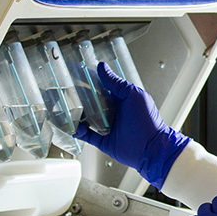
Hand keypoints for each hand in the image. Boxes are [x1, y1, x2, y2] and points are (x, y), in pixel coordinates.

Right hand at [73, 62, 189, 188]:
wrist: (151, 148)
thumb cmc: (148, 120)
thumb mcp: (133, 95)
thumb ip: (116, 83)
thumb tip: (102, 67)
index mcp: (121, 99)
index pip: (102, 87)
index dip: (89, 81)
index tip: (76, 73)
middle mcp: (114, 112)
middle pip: (92, 103)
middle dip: (79, 98)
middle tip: (64, 91)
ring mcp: (108, 127)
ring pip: (87, 118)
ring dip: (77, 114)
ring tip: (65, 108)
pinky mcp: (104, 141)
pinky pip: (87, 136)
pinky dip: (79, 131)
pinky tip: (73, 126)